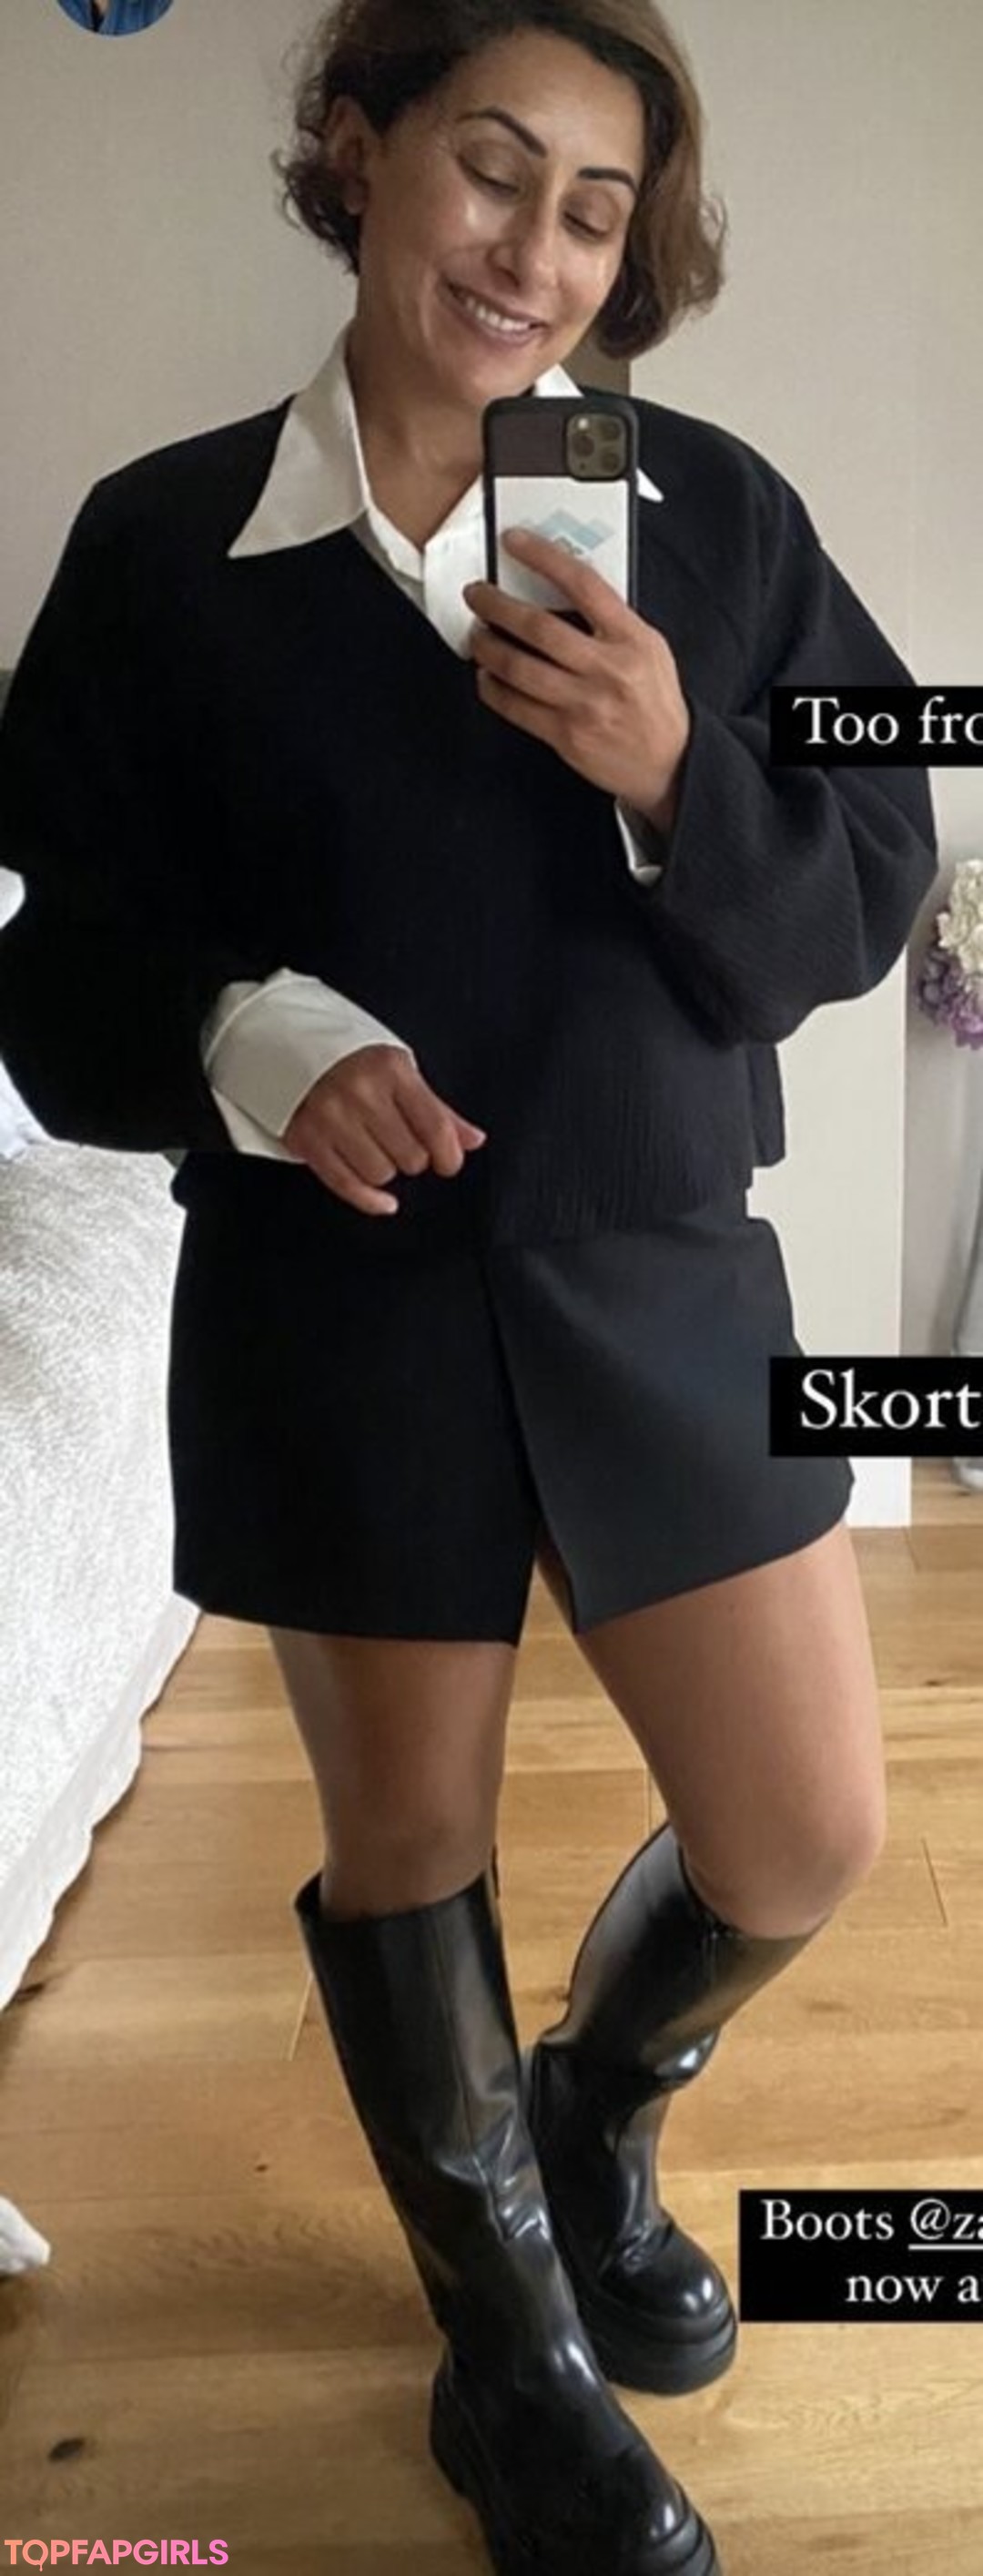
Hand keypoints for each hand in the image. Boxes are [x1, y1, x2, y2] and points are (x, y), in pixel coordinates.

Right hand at [281, 1044, 486, 1217]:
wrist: (289, 1046)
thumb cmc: (352, 1061)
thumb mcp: (399, 1072)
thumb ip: (437, 1109)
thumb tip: (473, 1140)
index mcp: (391, 1070)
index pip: (436, 1127)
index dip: (449, 1155)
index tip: (447, 1162)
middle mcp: (360, 1093)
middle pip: (411, 1157)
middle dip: (412, 1157)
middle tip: (400, 1143)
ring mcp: (330, 1117)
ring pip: (381, 1174)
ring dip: (385, 1170)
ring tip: (375, 1149)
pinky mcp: (307, 1139)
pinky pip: (347, 1185)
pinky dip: (370, 1200)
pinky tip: (384, 1201)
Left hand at [463, 527, 690, 817]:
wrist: (670, 762)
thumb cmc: (655, 703)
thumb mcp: (649, 649)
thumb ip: (611, 621)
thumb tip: (558, 589)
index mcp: (632, 638)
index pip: (583, 584)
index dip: (543, 557)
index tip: (514, 542)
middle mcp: (608, 669)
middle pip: (539, 627)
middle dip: (496, 605)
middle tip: (477, 594)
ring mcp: (586, 704)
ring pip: (518, 667)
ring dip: (487, 647)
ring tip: (476, 635)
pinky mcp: (567, 736)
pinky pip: (516, 707)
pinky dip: (493, 688)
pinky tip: (486, 676)